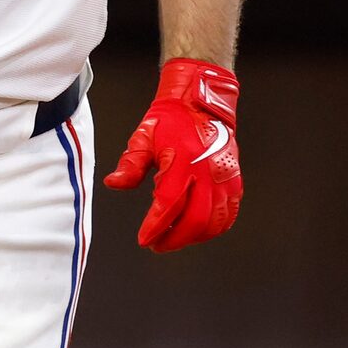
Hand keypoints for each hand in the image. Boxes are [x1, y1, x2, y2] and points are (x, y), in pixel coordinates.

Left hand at [104, 58, 241, 251]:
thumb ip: (130, 164)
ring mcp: (224, 178)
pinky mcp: (234, 181)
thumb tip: (114, 183)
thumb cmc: (171, 119)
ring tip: (174, 237)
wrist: (201, 102)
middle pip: (194, 221)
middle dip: (174, 239)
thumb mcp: (144, 138)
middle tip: (157, 244)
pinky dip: (213, 228)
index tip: (144, 239)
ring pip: (214, 222)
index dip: (155, 227)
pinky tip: (197, 230)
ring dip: (193, 237)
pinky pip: (228, 214)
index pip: (169, 205)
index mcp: (183, 161)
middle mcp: (207, 172)